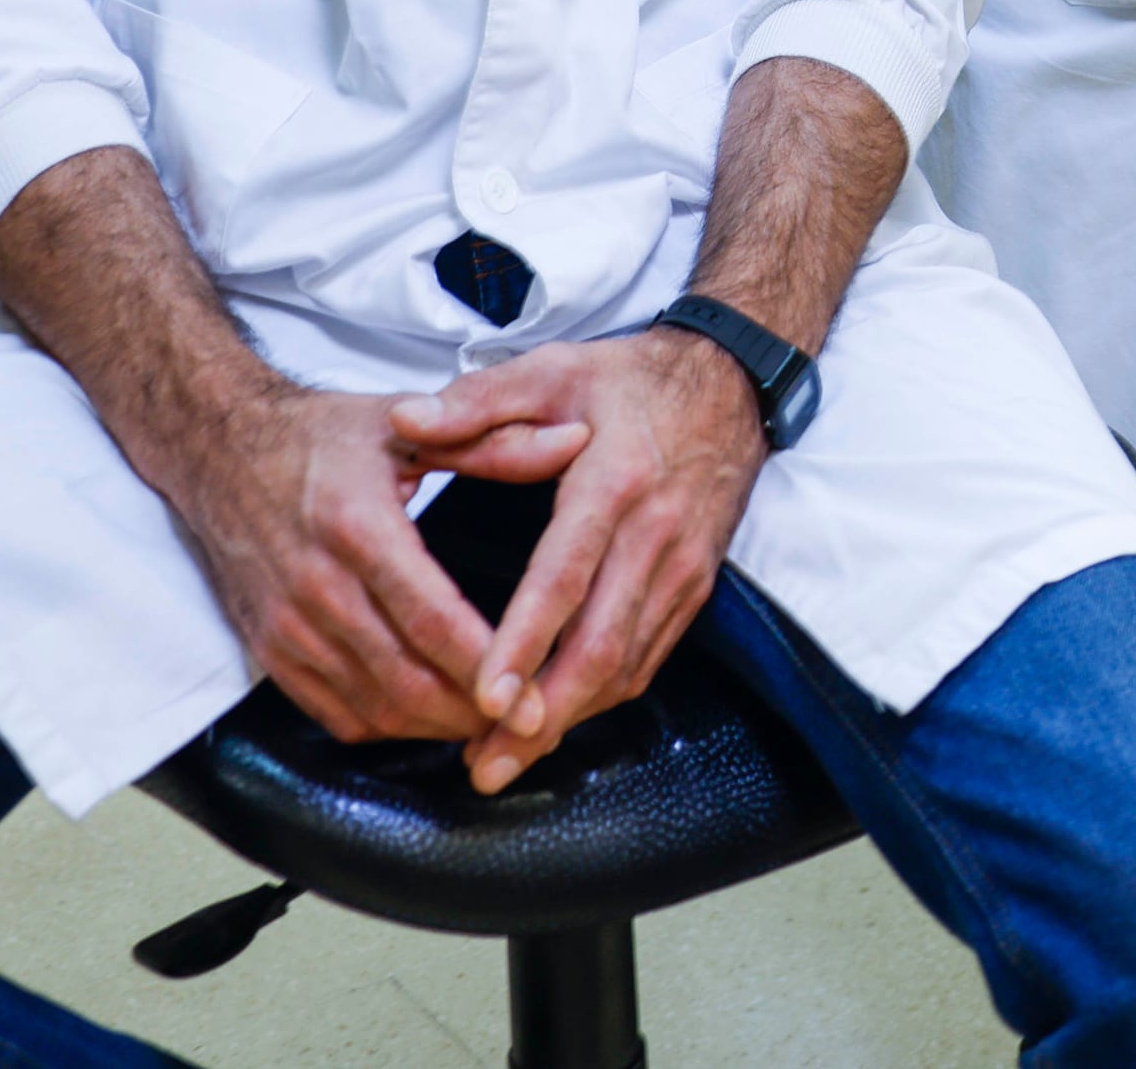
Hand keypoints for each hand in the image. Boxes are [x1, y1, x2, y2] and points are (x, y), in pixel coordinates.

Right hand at [171, 378, 591, 751]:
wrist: (219, 452)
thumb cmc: (323, 437)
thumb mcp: (408, 427)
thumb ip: (496, 442)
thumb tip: (577, 437)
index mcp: (357, 528)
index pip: (433, 621)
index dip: (491, 668)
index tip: (540, 697)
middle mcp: (316, 586)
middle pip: (408, 681)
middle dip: (477, 715)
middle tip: (535, 725)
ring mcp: (287, 629)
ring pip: (376, 709)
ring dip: (440, 728)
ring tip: (498, 726)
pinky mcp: (271, 653)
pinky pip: (338, 716)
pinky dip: (392, 727)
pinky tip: (435, 717)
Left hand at [390, 331, 775, 790]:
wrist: (730, 385)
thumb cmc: (627, 381)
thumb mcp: (551, 370)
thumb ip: (476, 401)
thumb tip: (405, 423)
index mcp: (614, 483)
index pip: (566, 576)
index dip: (527, 642)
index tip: (486, 697)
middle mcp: (655, 536)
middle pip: (601, 646)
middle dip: (544, 715)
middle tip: (486, 765)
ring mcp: (682, 569)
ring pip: (627, 665)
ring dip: (569, 720)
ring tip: (505, 759)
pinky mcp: (694, 587)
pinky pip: (647, 658)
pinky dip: (600, 698)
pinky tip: (556, 720)